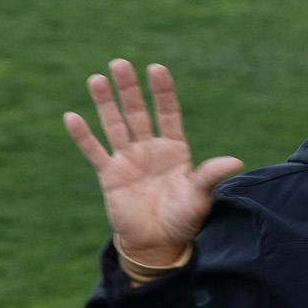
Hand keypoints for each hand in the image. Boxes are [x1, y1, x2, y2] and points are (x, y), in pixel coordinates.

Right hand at [63, 60, 242, 265]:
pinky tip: (71, 116)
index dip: (162, 91)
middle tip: (119, 63)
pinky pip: (94, 152)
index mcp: (174, 149)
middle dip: (128, 89)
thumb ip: (211, 176)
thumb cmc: (183, 218)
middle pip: (137, 113)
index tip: (156, 68)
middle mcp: (149, 149)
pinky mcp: (109, 176)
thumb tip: (236, 161)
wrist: (158, 243)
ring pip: (114, 125)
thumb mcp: (199, 196)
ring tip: (96, 79)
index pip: (167, 113)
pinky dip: (83, 136)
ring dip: (105, 103)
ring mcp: (128, 160)